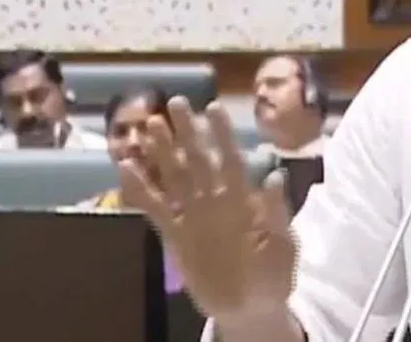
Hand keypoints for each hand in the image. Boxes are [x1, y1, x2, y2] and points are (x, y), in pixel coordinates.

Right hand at [120, 97, 296, 319]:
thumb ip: (276, 212)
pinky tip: (126, 168)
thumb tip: (276, 174)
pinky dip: (140, 190)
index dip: (223, 135)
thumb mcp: (284, 244)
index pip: (231, 160)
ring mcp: (194, 216)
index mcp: (244, 199)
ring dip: (162, 153)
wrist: (250, 307)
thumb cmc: (275, 274)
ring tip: (149, 126)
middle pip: (199, 160)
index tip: (213, 108)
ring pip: (175, 177)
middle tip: (176, 104)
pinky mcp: (175, 235)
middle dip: (188, 132)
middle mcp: (216, 201)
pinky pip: (155, 208)